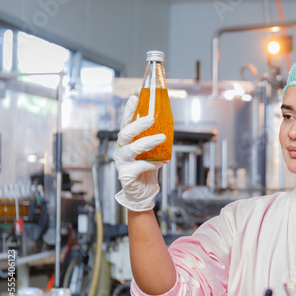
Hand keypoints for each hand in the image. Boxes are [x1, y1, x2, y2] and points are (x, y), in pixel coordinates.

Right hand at [113, 96, 165, 211]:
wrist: (143, 191)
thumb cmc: (147, 169)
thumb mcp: (152, 152)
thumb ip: (155, 140)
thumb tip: (168, 126)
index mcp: (126, 142)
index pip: (126, 123)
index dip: (129, 110)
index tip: (134, 97)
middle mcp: (121, 150)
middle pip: (125, 133)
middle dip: (138, 123)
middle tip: (151, 118)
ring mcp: (121, 162)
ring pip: (131, 149)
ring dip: (147, 142)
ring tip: (162, 138)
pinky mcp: (125, 174)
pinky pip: (139, 166)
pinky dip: (151, 164)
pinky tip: (159, 163)